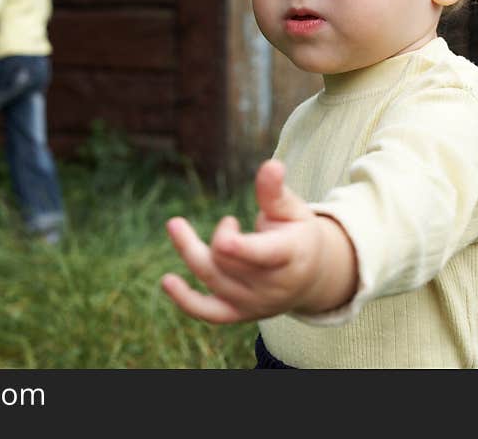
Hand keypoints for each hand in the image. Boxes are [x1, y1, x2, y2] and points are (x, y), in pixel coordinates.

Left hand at [161, 159, 352, 323]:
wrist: (310, 278)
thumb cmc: (298, 234)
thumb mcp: (293, 210)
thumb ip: (275, 192)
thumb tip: (271, 165)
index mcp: (290, 257)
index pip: (263, 255)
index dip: (241, 247)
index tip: (224, 235)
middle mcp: (272, 286)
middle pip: (227, 262)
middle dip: (220, 236)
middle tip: (229, 220)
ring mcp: (254, 303)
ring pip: (212, 279)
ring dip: (190, 250)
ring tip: (177, 224)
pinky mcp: (238, 313)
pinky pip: (209, 313)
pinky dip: (186, 301)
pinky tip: (167, 281)